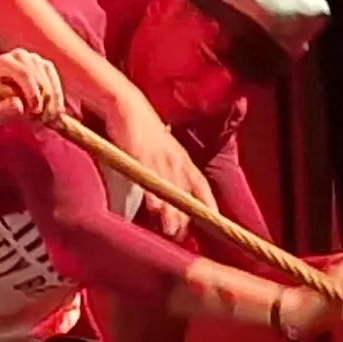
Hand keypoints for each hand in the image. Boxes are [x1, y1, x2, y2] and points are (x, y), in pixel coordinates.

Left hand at [0, 49, 65, 125]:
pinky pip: (56, 86)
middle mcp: (20, 56)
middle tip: (41, 122)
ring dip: (50, 105)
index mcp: (4, 62)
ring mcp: (35, 59)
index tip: (35, 113)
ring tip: (44, 121)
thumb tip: (18, 105)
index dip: (32, 93)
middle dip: (42, 103)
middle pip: (39, 80)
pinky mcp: (47, 67)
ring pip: (49, 85)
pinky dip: (57, 102)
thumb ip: (4, 110)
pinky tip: (54, 115)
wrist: (2, 97)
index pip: (24, 74)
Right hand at [96, 90, 206, 241]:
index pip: (202, 186)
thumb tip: (169, 198)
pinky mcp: (141, 155)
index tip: (213, 222)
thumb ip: (171, 172)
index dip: (208, 205)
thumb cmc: (145, 132)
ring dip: (171, 211)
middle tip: (178, 234)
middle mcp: (176, 161)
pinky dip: (153, 194)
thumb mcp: (166, 151)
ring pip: (170, 190)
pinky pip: (149, 178)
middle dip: (185, 216)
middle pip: (186, 193)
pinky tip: (154, 208)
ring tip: (169, 229)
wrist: (129, 107)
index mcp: (183, 160)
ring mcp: (160, 158)